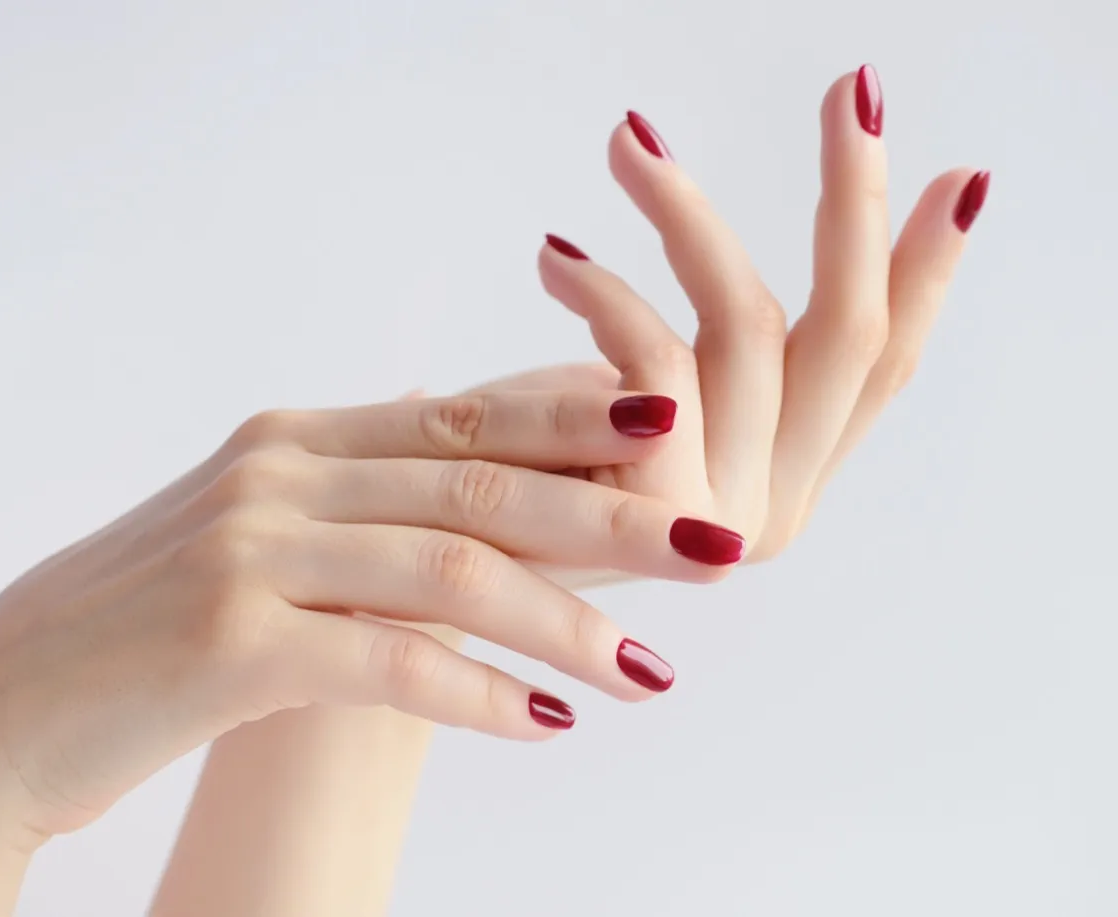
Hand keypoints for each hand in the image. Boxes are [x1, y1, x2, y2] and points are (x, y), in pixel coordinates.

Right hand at [0, 390, 741, 845]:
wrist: (7, 704)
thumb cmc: (152, 624)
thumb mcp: (264, 539)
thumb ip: (364, 501)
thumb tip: (483, 488)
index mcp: (296, 438)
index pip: (463, 419)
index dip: (575, 422)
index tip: (676, 431)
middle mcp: (279, 474)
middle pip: (481, 484)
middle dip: (610, 514)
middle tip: (712, 545)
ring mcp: (251, 551)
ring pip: (450, 572)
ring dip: (564, 624)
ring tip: (651, 670)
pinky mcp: (229, 642)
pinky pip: (385, 660)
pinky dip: (475, 693)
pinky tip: (545, 724)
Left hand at [480, 67, 987, 570]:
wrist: (447, 561)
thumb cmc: (531, 469)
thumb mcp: (634, 400)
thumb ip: (712, 364)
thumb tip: (740, 248)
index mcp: (788, 478)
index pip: (881, 369)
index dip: (926, 272)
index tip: (962, 179)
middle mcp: (775, 507)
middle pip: (850, 336)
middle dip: (856, 204)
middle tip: (852, 94)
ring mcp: (723, 522)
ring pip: (750, 328)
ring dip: (687, 217)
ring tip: (628, 143)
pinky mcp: (658, 517)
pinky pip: (655, 362)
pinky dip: (606, 293)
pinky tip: (556, 258)